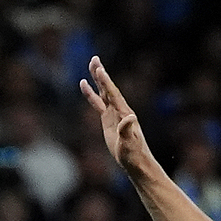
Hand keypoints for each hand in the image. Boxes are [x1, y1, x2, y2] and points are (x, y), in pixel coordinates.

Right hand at [79, 55, 155, 173]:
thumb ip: (127, 130)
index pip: (113, 94)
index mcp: (124, 113)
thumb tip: (130, 117)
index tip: (99, 70)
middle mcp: (119, 110)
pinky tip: (84, 85)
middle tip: (95, 59)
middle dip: (101, 74)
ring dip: (97, 80)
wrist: (135, 161)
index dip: (105, 82)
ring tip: (92, 65)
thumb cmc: (134, 154)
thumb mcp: (129, 143)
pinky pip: (98, 103)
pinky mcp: (108, 119)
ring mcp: (113, 113)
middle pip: (108, 88)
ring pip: (103, 93)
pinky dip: (91, 94)